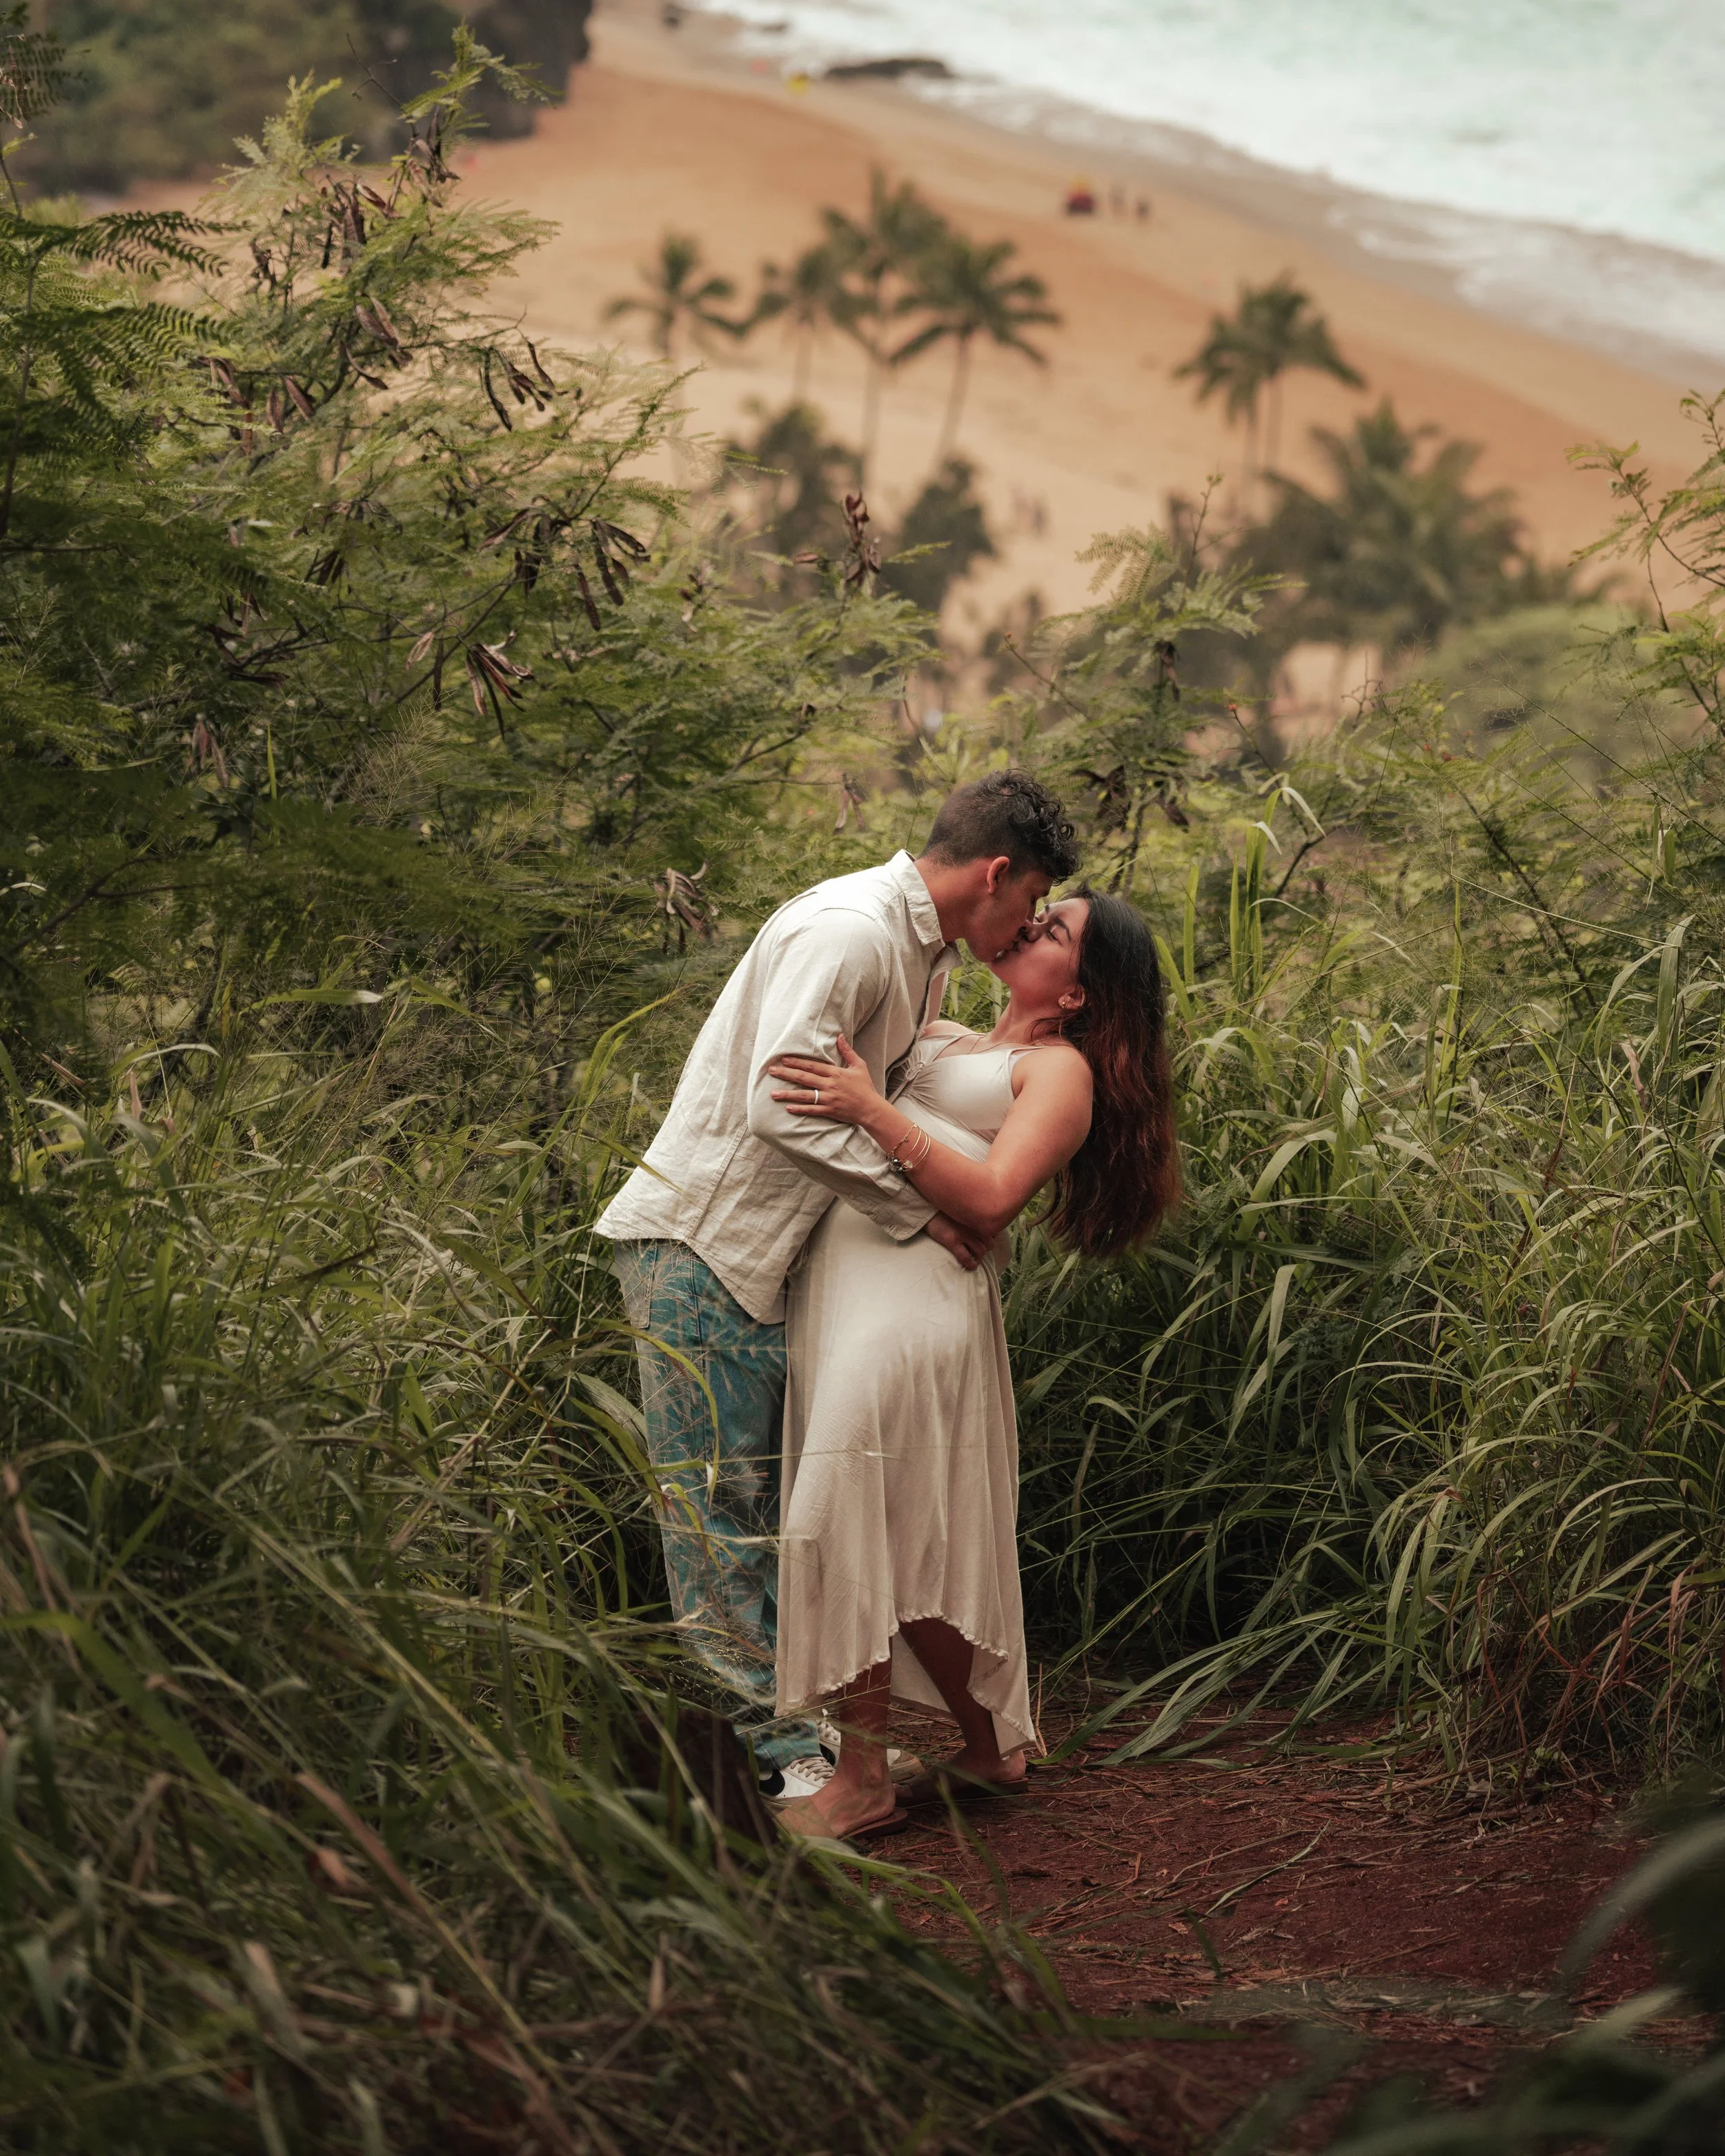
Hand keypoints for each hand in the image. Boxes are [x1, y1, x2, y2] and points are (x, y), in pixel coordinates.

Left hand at [767, 1034, 883, 1126]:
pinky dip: (799, 1109)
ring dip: (787, 1094)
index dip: (797, 1062)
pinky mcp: (829, 1111)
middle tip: (771, 1071)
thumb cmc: (865, 1087)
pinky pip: (811, 1110)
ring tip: (773, 1093)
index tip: (783, 1059)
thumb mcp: (859, 1066)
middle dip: (786, 1074)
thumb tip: (840, 1036)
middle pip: (804, 1078)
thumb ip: (847, 1051)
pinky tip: (787, 1108)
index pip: (812, 1066)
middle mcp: (830, 1085)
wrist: (871, 1109)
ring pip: (804, 1095)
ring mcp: (828, 1099)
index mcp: (835, 1073)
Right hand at [925, 1211, 989, 1271]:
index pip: (994, 1230)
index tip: (988, 1240)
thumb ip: (973, 1216)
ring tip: (976, 1260)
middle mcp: (972, 1225)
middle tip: (979, 1251)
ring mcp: (963, 1233)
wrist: (927, 1208)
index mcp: (976, 1216)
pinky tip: (971, 1266)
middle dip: (986, 1249)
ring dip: (979, 1258)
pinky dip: (971, 1264)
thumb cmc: (945, 1208)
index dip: (993, 1238)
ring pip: (980, 1251)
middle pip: (990, 1243)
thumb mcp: (963, 1209)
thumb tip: (983, 1224)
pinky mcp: (952, 1240)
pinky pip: (965, 1257)